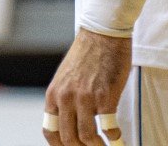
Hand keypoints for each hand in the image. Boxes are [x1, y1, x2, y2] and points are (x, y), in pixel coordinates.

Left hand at [44, 29, 130, 145]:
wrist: (102, 33)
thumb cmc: (87, 54)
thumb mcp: (66, 77)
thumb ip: (65, 98)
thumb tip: (70, 122)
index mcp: (54, 94)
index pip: (50, 131)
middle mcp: (66, 98)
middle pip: (68, 138)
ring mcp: (85, 97)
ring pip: (87, 137)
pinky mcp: (104, 96)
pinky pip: (108, 127)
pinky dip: (114, 136)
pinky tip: (117, 136)